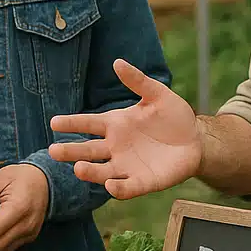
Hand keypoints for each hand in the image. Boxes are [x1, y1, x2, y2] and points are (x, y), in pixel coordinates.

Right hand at [47, 59, 201, 198]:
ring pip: (103, 171)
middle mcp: (116, 147)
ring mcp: (127, 166)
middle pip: (88, 150)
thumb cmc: (173, 116)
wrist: (196, 140)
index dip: (71, 122)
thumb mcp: (157, 95)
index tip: (54, 122)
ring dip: (90, 171)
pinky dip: (118, 188)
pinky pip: (127, 187)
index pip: (88, 123)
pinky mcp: (142, 182)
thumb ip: (138, 81)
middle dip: (71, 151)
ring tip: (78, 168)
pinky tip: (110, 185)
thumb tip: (117, 62)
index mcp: (115, 124)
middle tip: (54, 151)